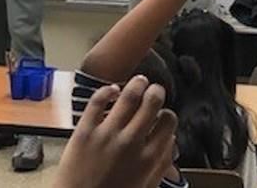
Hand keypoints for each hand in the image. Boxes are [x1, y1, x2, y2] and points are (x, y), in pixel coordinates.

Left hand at [55, 75, 177, 187]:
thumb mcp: (145, 186)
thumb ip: (160, 165)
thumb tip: (171, 144)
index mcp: (148, 158)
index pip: (168, 123)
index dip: (168, 114)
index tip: (163, 113)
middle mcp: (131, 142)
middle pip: (151, 103)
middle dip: (156, 92)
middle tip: (155, 89)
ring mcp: (107, 134)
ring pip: (128, 97)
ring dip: (137, 84)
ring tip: (139, 80)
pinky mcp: (84, 130)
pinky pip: (97, 101)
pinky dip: (107, 91)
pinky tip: (112, 89)